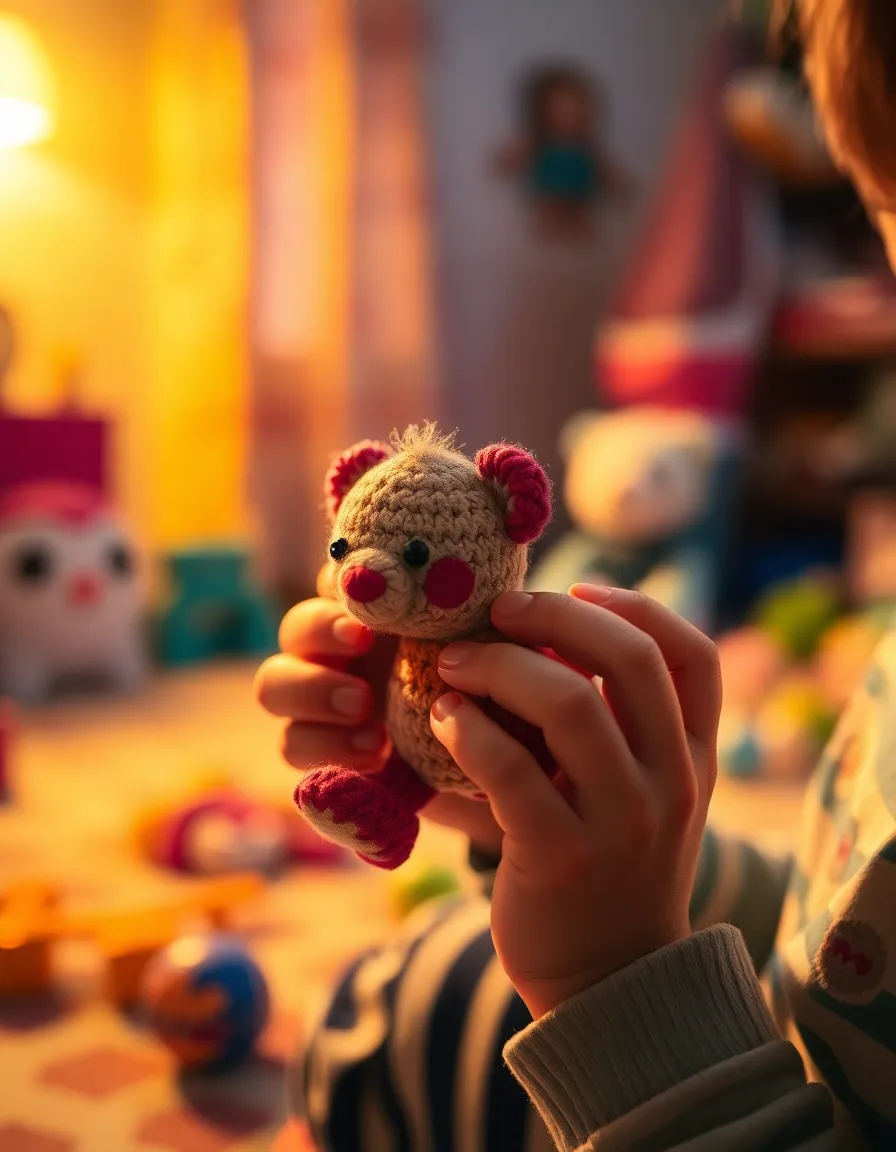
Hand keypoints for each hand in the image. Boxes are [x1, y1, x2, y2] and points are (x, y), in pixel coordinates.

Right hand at [254, 567, 505, 856]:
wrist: (502, 774)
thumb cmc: (499, 697)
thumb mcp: (498, 655)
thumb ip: (491, 620)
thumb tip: (527, 591)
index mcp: (373, 616)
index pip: (334, 580)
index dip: (344, 582)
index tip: (378, 596)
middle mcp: (337, 654)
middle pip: (293, 626)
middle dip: (319, 630)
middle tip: (360, 642)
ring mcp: (320, 704)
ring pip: (273, 684)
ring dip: (312, 690)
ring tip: (364, 706)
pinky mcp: (321, 753)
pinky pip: (293, 745)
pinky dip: (326, 747)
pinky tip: (375, 753)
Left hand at [430, 585, 720, 1018]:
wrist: (607, 982)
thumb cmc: (609, 869)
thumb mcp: (644, 797)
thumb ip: (620, 729)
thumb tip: (539, 636)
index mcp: (694, 758)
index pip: (693, 656)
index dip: (637, 606)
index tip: (579, 587)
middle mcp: (672, 784)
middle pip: (630, 660)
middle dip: (557, 616)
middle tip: (499, 609)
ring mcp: (623, 823)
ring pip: (571, 706)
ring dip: (501, 667)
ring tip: (454, 666)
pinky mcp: (561, 857)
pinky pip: (511, 770)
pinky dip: (469, 730)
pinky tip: (442, 719)